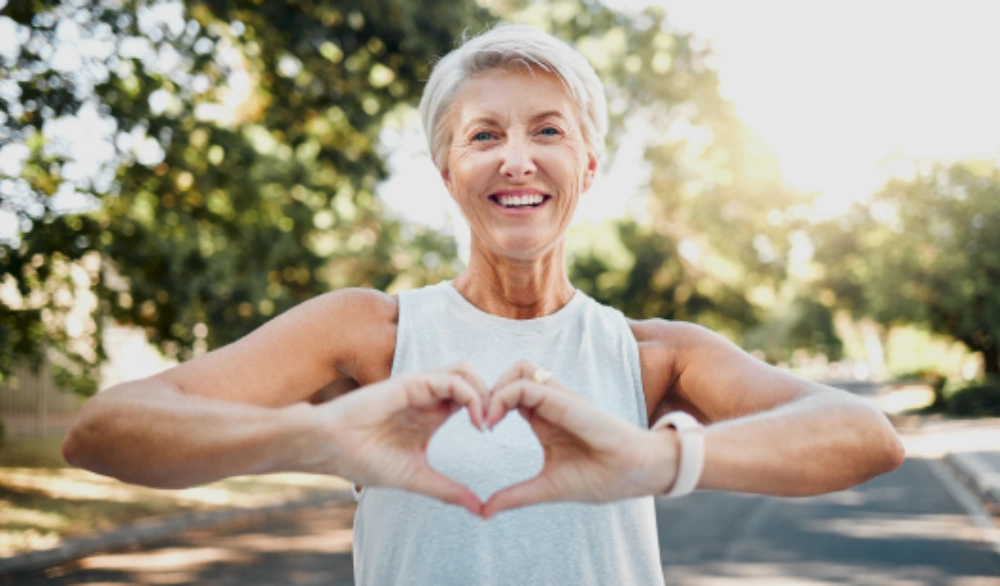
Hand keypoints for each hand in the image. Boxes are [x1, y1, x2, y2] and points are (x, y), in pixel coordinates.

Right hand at [311, 362, 488, 515]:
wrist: (330, 448)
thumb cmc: (364, 460)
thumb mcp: (417, 478)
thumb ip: (449, 490)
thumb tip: (480, 510)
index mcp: (432, 414)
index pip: (472, 398)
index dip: (490, 411)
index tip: (494, 438)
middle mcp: (429, 396)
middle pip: (475, 379)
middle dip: (494, 397)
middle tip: (495, 426)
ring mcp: (421, 387)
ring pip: (467, 371)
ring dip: (484, 392)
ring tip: (486, 422)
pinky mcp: (412, 383)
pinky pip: (452, 379)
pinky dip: (471, 396)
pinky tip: (475, 420)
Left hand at [482, 359, 678, 517]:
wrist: (636, 474)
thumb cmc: (600, 478)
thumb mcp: (546, 488)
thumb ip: (516, 496)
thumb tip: (484, 512)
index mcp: (543, 419)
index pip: (510, 394)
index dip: (489, 405)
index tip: (478, 429)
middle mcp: (550, 404)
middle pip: (511, 374)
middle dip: (487, 391)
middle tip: (477, 421)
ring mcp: (558, 399)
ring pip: (519, 368)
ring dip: (496, 387)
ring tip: (486, 418)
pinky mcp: (565, 401)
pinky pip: (528, 384)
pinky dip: (504, 395)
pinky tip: (494, 420)